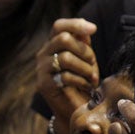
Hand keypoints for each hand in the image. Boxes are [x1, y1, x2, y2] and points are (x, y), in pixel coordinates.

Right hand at [35, 18, 99, 133]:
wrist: (75, 109)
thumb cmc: (82, 81)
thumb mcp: (85, 59)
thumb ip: (83, 43)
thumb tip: (86, 29)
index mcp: (53, 45)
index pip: (59, 26)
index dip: (75, 24)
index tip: (93, 29)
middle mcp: (43, 54)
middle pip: (64, 39)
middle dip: (85, 51)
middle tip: (93, 64)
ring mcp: (41, 69)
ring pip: (65, 58)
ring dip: (85, 68)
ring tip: (92, 78)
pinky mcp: (44, 85)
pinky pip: (65, 76)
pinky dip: (81, 81)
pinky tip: (86, 86)